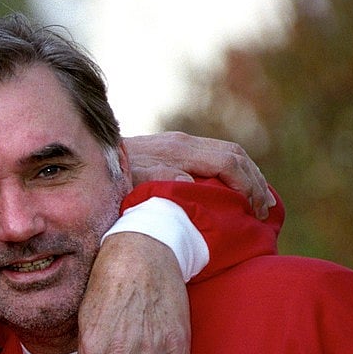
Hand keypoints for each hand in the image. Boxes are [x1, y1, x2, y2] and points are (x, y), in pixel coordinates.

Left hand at [124, 132, 274, 219]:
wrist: (87, 159)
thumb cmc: (110, 180)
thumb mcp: (133, 183)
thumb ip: (160, 180)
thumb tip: (190, 184)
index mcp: (179, 151)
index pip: (229, 162)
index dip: (249, 185)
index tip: (257, 211)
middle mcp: (182, 142)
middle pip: (233, 154)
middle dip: (254, 180)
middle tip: (265, 209)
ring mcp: (176, 143)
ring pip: (224, 152)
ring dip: (245, 174)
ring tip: (257, 200)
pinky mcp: (170, 149)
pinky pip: (210, 156)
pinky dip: (229, 171)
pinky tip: (231, 189)